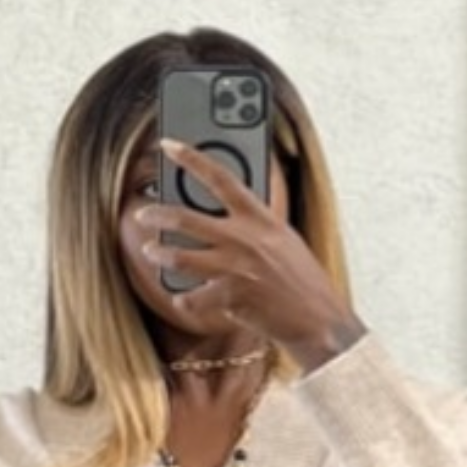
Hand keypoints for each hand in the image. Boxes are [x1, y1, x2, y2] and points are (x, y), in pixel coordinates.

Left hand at [139, 138, 366, 372]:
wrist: (321, 321)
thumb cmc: (306, 283)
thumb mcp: (285, 240)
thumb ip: (257, 225)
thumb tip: (232, 218)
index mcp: (260, 218)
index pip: (220, 177)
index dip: (190, 158)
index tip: (168, 145)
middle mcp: (244, 239)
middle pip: (186, 218)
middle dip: (158, 215)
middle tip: (145, 214)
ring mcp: (235, 269)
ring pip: (180, 257)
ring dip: (160, 254)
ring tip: (151, 252)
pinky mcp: (231, 298)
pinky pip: (193, 299)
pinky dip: (185, 302)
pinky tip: (183, 301)